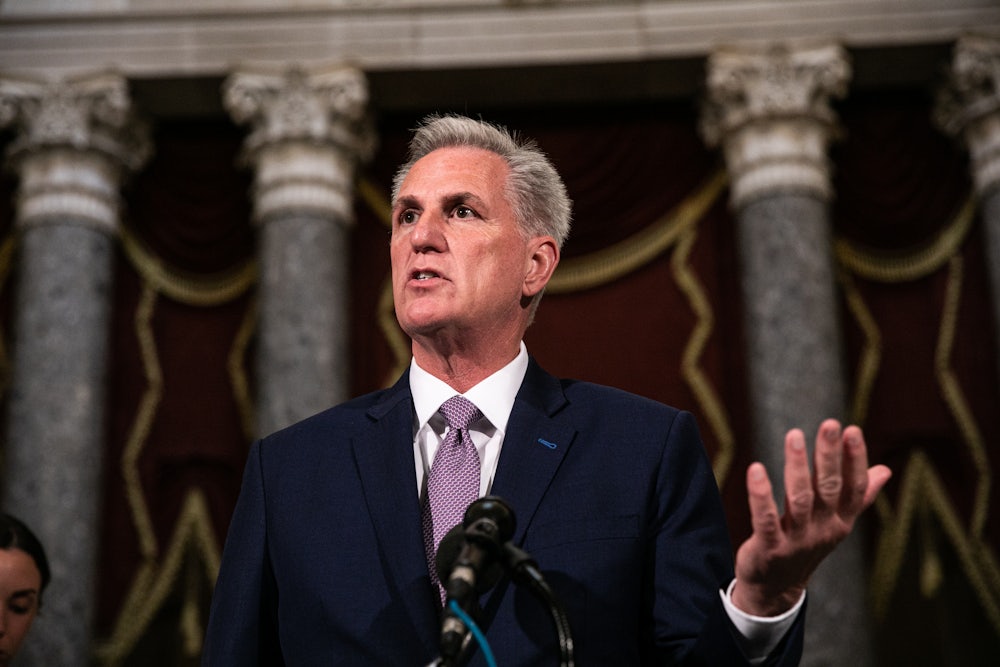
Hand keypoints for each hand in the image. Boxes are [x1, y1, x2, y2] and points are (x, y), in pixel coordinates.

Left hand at [732, 419, 891, 616]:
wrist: (776, 588)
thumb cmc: (807, 544)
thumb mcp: (836, 521)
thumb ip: (858, 495)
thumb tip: (886, 470)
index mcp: (840, 520)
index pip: (854, 487)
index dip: (855, 460)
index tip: (852, 429)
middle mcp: (823, 528)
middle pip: (829, 488)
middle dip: (830, 455)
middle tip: (830, 424)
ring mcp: (797, 539)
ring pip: (800, 499)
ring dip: (798, 467)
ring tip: (795, 435)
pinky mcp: (769, 547)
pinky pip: (765, 518)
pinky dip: (760, 495)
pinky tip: (755, 469)